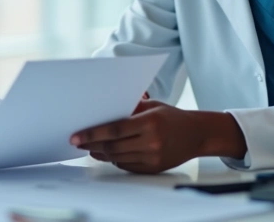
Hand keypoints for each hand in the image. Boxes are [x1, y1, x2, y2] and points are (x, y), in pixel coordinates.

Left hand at [70, 100, 246, 173]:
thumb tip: (102, 110)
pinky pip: (127, 165)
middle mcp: (151, 141)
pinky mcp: (153, 168)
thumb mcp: (152, 106)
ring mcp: (152, 157)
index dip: (92, 134)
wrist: (196, 134)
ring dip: (101, 153)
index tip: (77, 136)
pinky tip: (108, 153)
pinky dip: (115, 159)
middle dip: (92, 144)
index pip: (114, 130)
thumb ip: (129, 108)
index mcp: (149, 122)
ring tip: (91, 148)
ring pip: (117, 158)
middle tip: (78, 142)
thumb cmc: (172, 117)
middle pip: (112, 146)